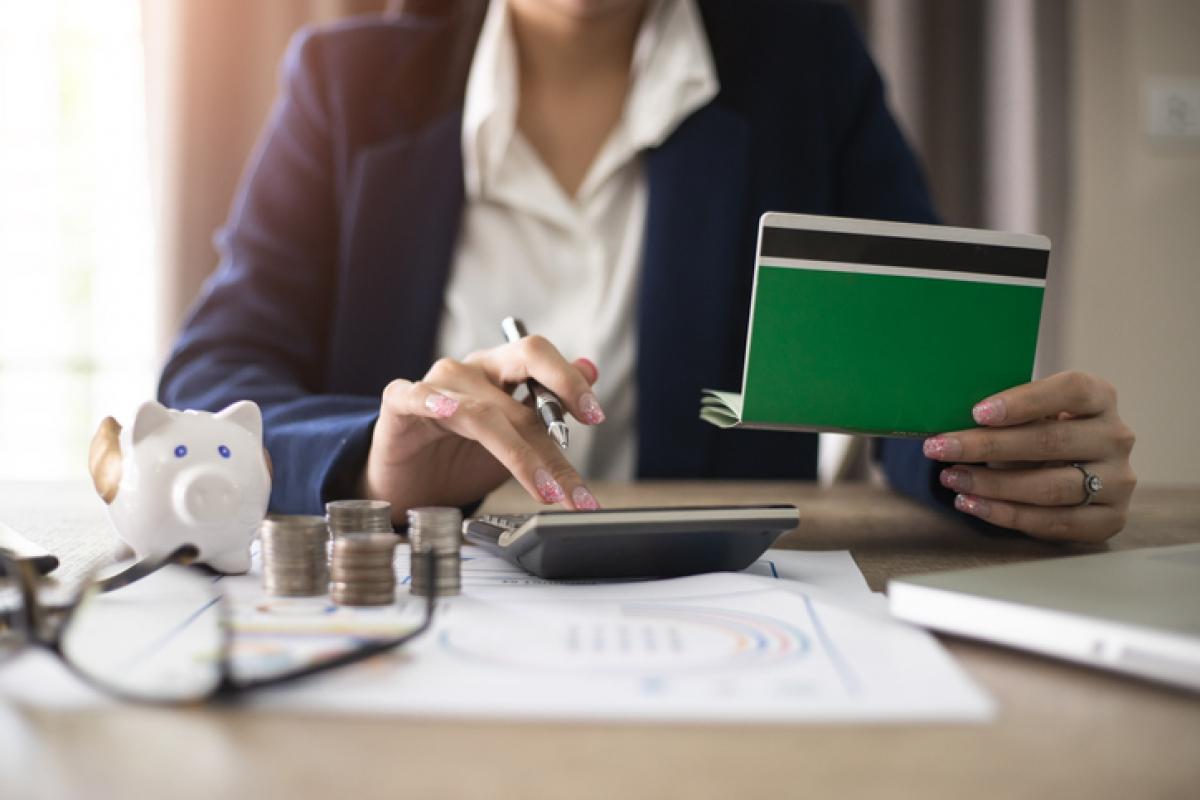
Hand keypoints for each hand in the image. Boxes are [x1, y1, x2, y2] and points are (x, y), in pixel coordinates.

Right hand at [359, 336, 605, 519]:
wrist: (409, 486)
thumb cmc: (460, 458)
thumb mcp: (515, 440)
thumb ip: (549, 411)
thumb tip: (592, 369)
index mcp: (502, 370)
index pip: (541, 359)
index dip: (570, 381)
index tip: (596, 416)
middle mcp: (472, 370)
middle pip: (521, 362)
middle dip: (557, 405)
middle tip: (580, 440)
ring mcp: (434, 384)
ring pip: (482, 407)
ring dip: (519, 452)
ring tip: (546, 490)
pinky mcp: (399, 404)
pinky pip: (415, 396)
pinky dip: (433, 402)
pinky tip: (449, 414)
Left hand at [923, 371, 1135, 541]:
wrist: (1070, 468)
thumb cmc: (1038, 430)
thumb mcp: (1028, 413)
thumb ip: (1004, 412)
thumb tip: (948, 419)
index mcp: (1100, 397)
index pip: (1071, 390)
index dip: (1024, 401)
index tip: (977, 413)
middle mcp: (1117, 436)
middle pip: (1052, 441)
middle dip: (988, 446)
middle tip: (940, 448)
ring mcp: (1119, 480)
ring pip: (1051, 487)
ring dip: (993, 485)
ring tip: (952, 478)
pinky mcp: (1110, 518)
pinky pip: (1055, 523)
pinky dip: (1007, 515)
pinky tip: (972, 503)